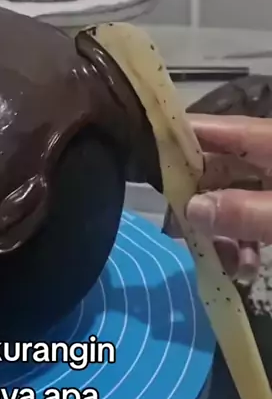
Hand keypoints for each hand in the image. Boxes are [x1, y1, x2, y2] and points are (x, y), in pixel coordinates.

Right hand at [186, 115, 271, 281]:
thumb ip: (245, 212)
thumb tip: (191, 209)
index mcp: (266, 139)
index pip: (205, 129)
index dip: (171, 142)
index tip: (139, 164)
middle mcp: (265, 153)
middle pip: (214, 167)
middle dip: (196, 203)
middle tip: (183, 233)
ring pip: (231, 197)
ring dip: (221, 231)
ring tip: (225, 265)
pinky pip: (253, 216)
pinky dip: (245, 241)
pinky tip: (247, 269)